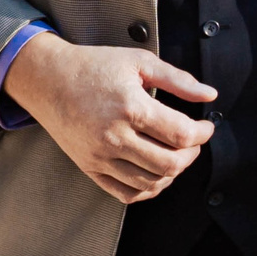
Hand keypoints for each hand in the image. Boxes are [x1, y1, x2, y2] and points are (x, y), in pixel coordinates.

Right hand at [3, 33, 216, 202]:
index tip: (205, 127)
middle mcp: (115, 137)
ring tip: (175, 154)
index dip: (202, 133)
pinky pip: (127, 194)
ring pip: (151, 182)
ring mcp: (101, 157)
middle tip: (193, 141)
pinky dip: (148, 189)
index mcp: (130, 108)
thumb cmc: (92, 67)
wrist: (47, 79)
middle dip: (191, 154)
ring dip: (173, 172)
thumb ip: (177, 79)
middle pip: (170, 163)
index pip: (181, 134)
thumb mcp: (138, 61)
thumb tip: (209, 95)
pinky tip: (155, 173)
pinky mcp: (90, 168)